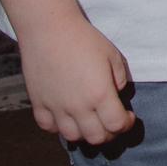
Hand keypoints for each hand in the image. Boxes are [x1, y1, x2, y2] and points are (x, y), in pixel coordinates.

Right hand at [21, 13, 135, 143]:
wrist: (49, 28)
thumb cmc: (83, 38)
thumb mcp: (112, 55)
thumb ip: (120, 79)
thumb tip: (116, 94)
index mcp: (99, 94)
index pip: (116, 125)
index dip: (126, 124)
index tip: (128, 117)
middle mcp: (77, 106)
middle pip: (96, 138)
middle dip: (109, 133)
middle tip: (111, 122)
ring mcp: (55, 106)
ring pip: (72, 137)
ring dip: (85, 133)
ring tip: (90, 120)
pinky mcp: (38, 103)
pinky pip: (48, 127)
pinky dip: (59, 127)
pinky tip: (66, 116)